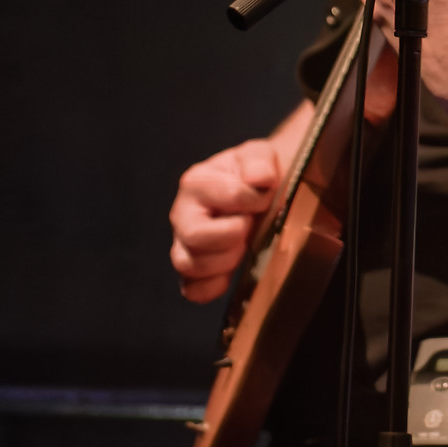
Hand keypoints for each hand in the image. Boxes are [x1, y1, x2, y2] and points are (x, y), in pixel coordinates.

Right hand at [167, 137, 283, 301]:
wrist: (258, 194)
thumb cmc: (254, 175)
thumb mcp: (260, 156)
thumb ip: (259, 161)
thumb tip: (259, 178)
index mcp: (197, 182)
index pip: (229, 196)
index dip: (254, 200)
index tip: (264, 198)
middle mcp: (183, 215)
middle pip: (195, 236)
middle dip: (232, 235)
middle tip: (249, 226)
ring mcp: (184, 245)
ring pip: (189, 265)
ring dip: (224, 261)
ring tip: (243, 247)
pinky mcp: (192, 271)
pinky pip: (193, 290)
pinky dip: (213, 287)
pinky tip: (232, 274)